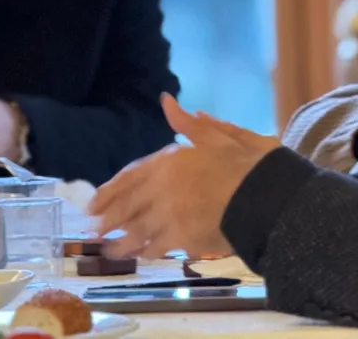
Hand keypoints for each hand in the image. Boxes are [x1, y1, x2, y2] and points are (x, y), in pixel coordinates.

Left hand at [88, 93, 279, 258]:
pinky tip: (141, 256)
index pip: (131, 175)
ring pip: (136, 230)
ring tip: (109, 250)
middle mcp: (164, 187)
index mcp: (171, 160)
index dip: (109, 191)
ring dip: (120, 242)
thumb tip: (166, 101)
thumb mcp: (219, 135)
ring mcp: (170, 214)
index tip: (93, 204)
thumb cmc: (246, 163)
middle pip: (127, 206)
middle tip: (92, 231)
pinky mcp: (181, 237)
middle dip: (107, 220)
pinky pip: (157, 246)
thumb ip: (188, 123)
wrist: (265, 196)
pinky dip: (146, 252)